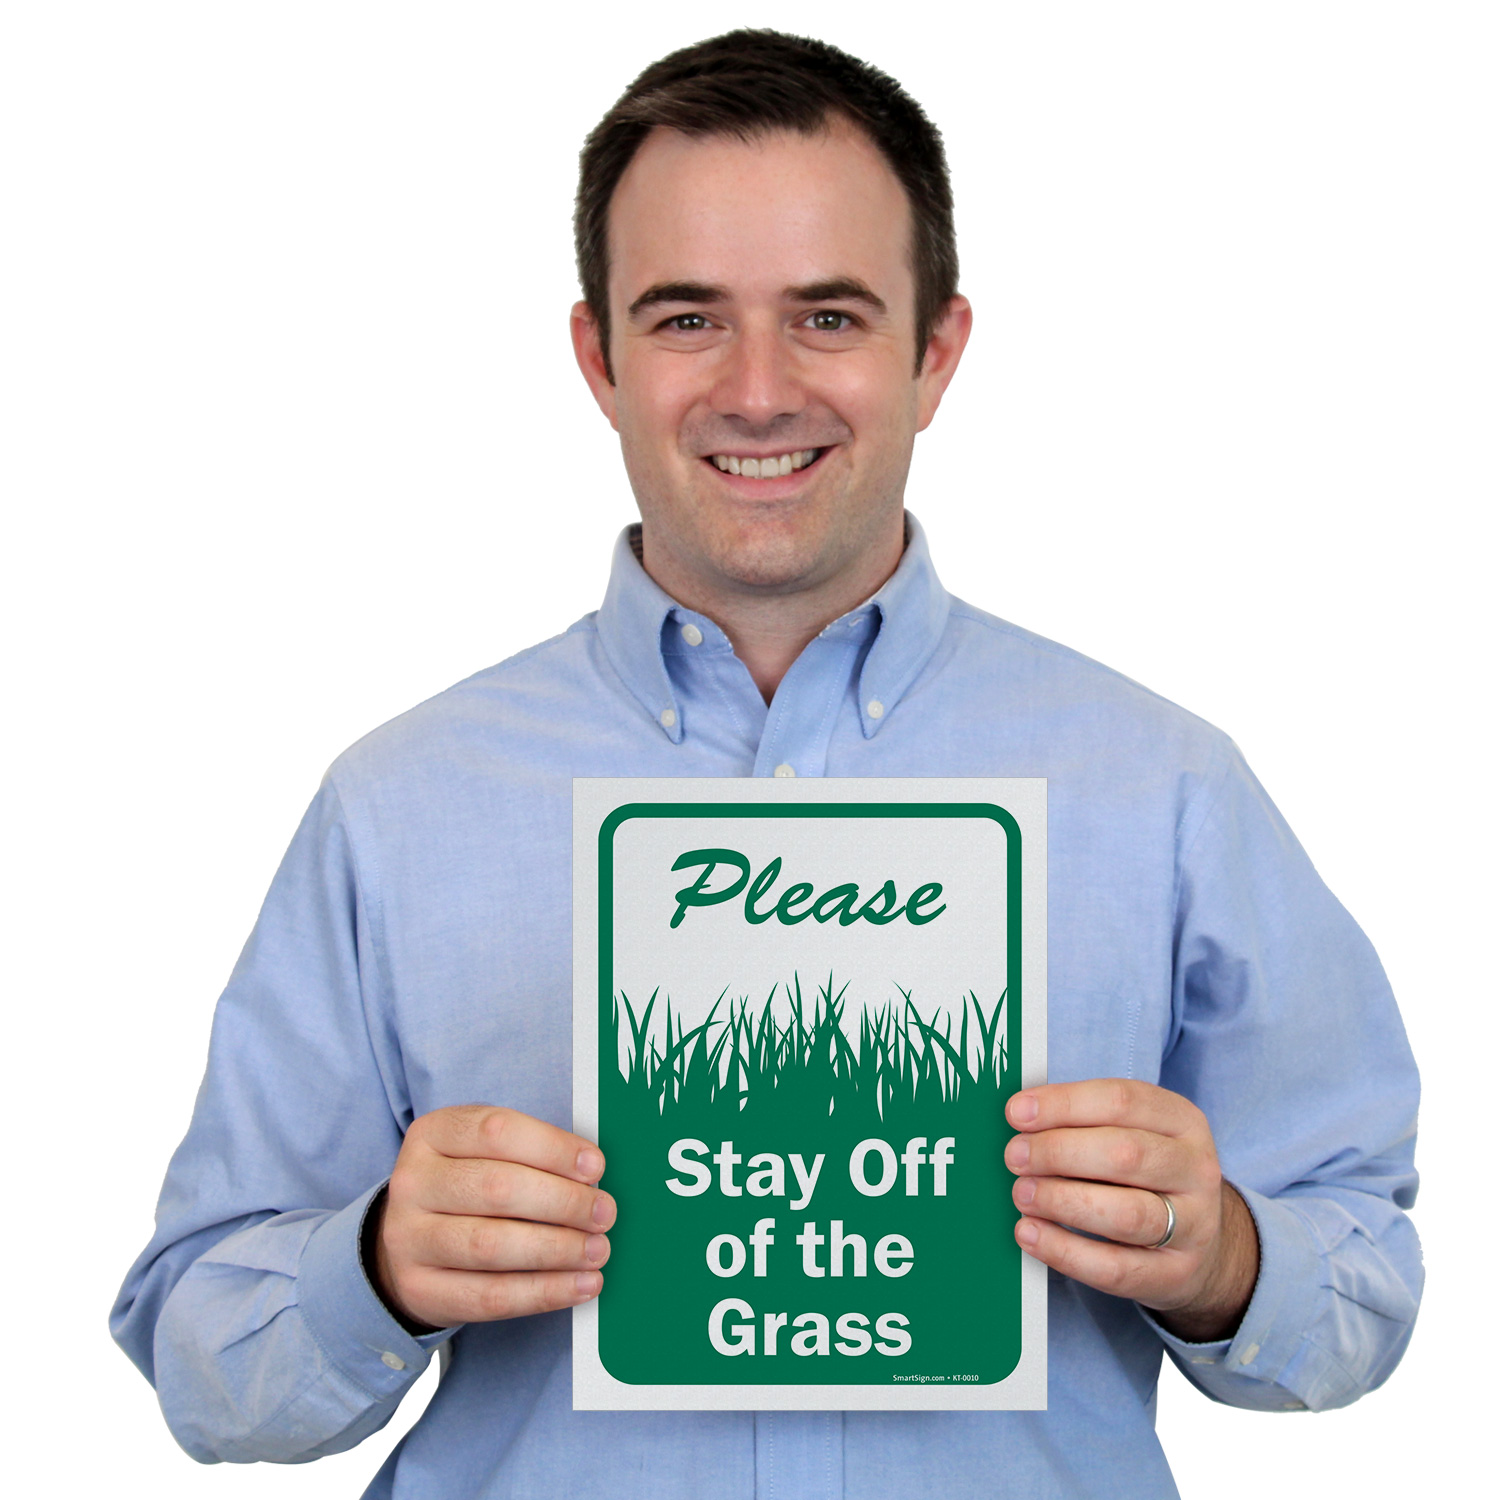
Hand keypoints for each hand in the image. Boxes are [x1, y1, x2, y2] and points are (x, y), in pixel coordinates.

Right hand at [373, 1105, 614, 1329]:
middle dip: (563, 1202)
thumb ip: (531, 1155)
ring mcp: (408, 1238)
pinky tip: (579, 1284)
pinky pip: (489, 1296)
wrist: (409, 1242)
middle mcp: (413, 1183)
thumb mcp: (483, 1153)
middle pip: (497, 1188)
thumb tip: (592, 1175)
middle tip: (604, 1213)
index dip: (554, 1149)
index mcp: (433, 1134)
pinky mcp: (419, 1289)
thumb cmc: (466, 1188)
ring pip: (491, 1245)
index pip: (497, 1131)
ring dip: (557, 1249)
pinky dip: (544, 1292)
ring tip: (597, 1250)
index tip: (596, 1168)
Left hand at [1004, 1079, 1258, 1341]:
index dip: (1064, 1103)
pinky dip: (1064, 1251)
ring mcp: (1193, 1226)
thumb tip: (1021, 1116)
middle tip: (1015, 1156)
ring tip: (1021, 1194)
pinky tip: (1030, 1234)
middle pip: (1126, 1154)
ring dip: (1061, 1201)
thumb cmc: (1145, 1176)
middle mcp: (1196, 1170)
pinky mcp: (1175, 1275)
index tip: (1016, 1112)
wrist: (1199, 1244)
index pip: (1122, 1101)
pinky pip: (1115, 1268)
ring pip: (1126, 1213)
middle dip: (1059, 1152)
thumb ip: (1083, 1121)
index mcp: (1183, 1121)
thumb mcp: (1131, 1133)